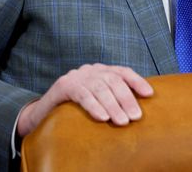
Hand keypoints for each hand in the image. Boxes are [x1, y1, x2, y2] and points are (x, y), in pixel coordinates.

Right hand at [17, 63, 153, 136]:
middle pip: (113, 80)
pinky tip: (103, 117)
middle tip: (135, 117)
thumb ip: (113, 98)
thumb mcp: (97, 99)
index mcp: (101, 70)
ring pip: (99, 88)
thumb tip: (137, 111)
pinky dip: (94, 106)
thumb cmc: (75, 108)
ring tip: (122, 121)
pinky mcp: (63, 85)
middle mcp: (91, 69)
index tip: (149, 94)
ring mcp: (77, 76)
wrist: (42, 112)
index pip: (123, 72)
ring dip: (113, 106)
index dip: (137, 81)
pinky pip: (82, 95)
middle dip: (127, 99)